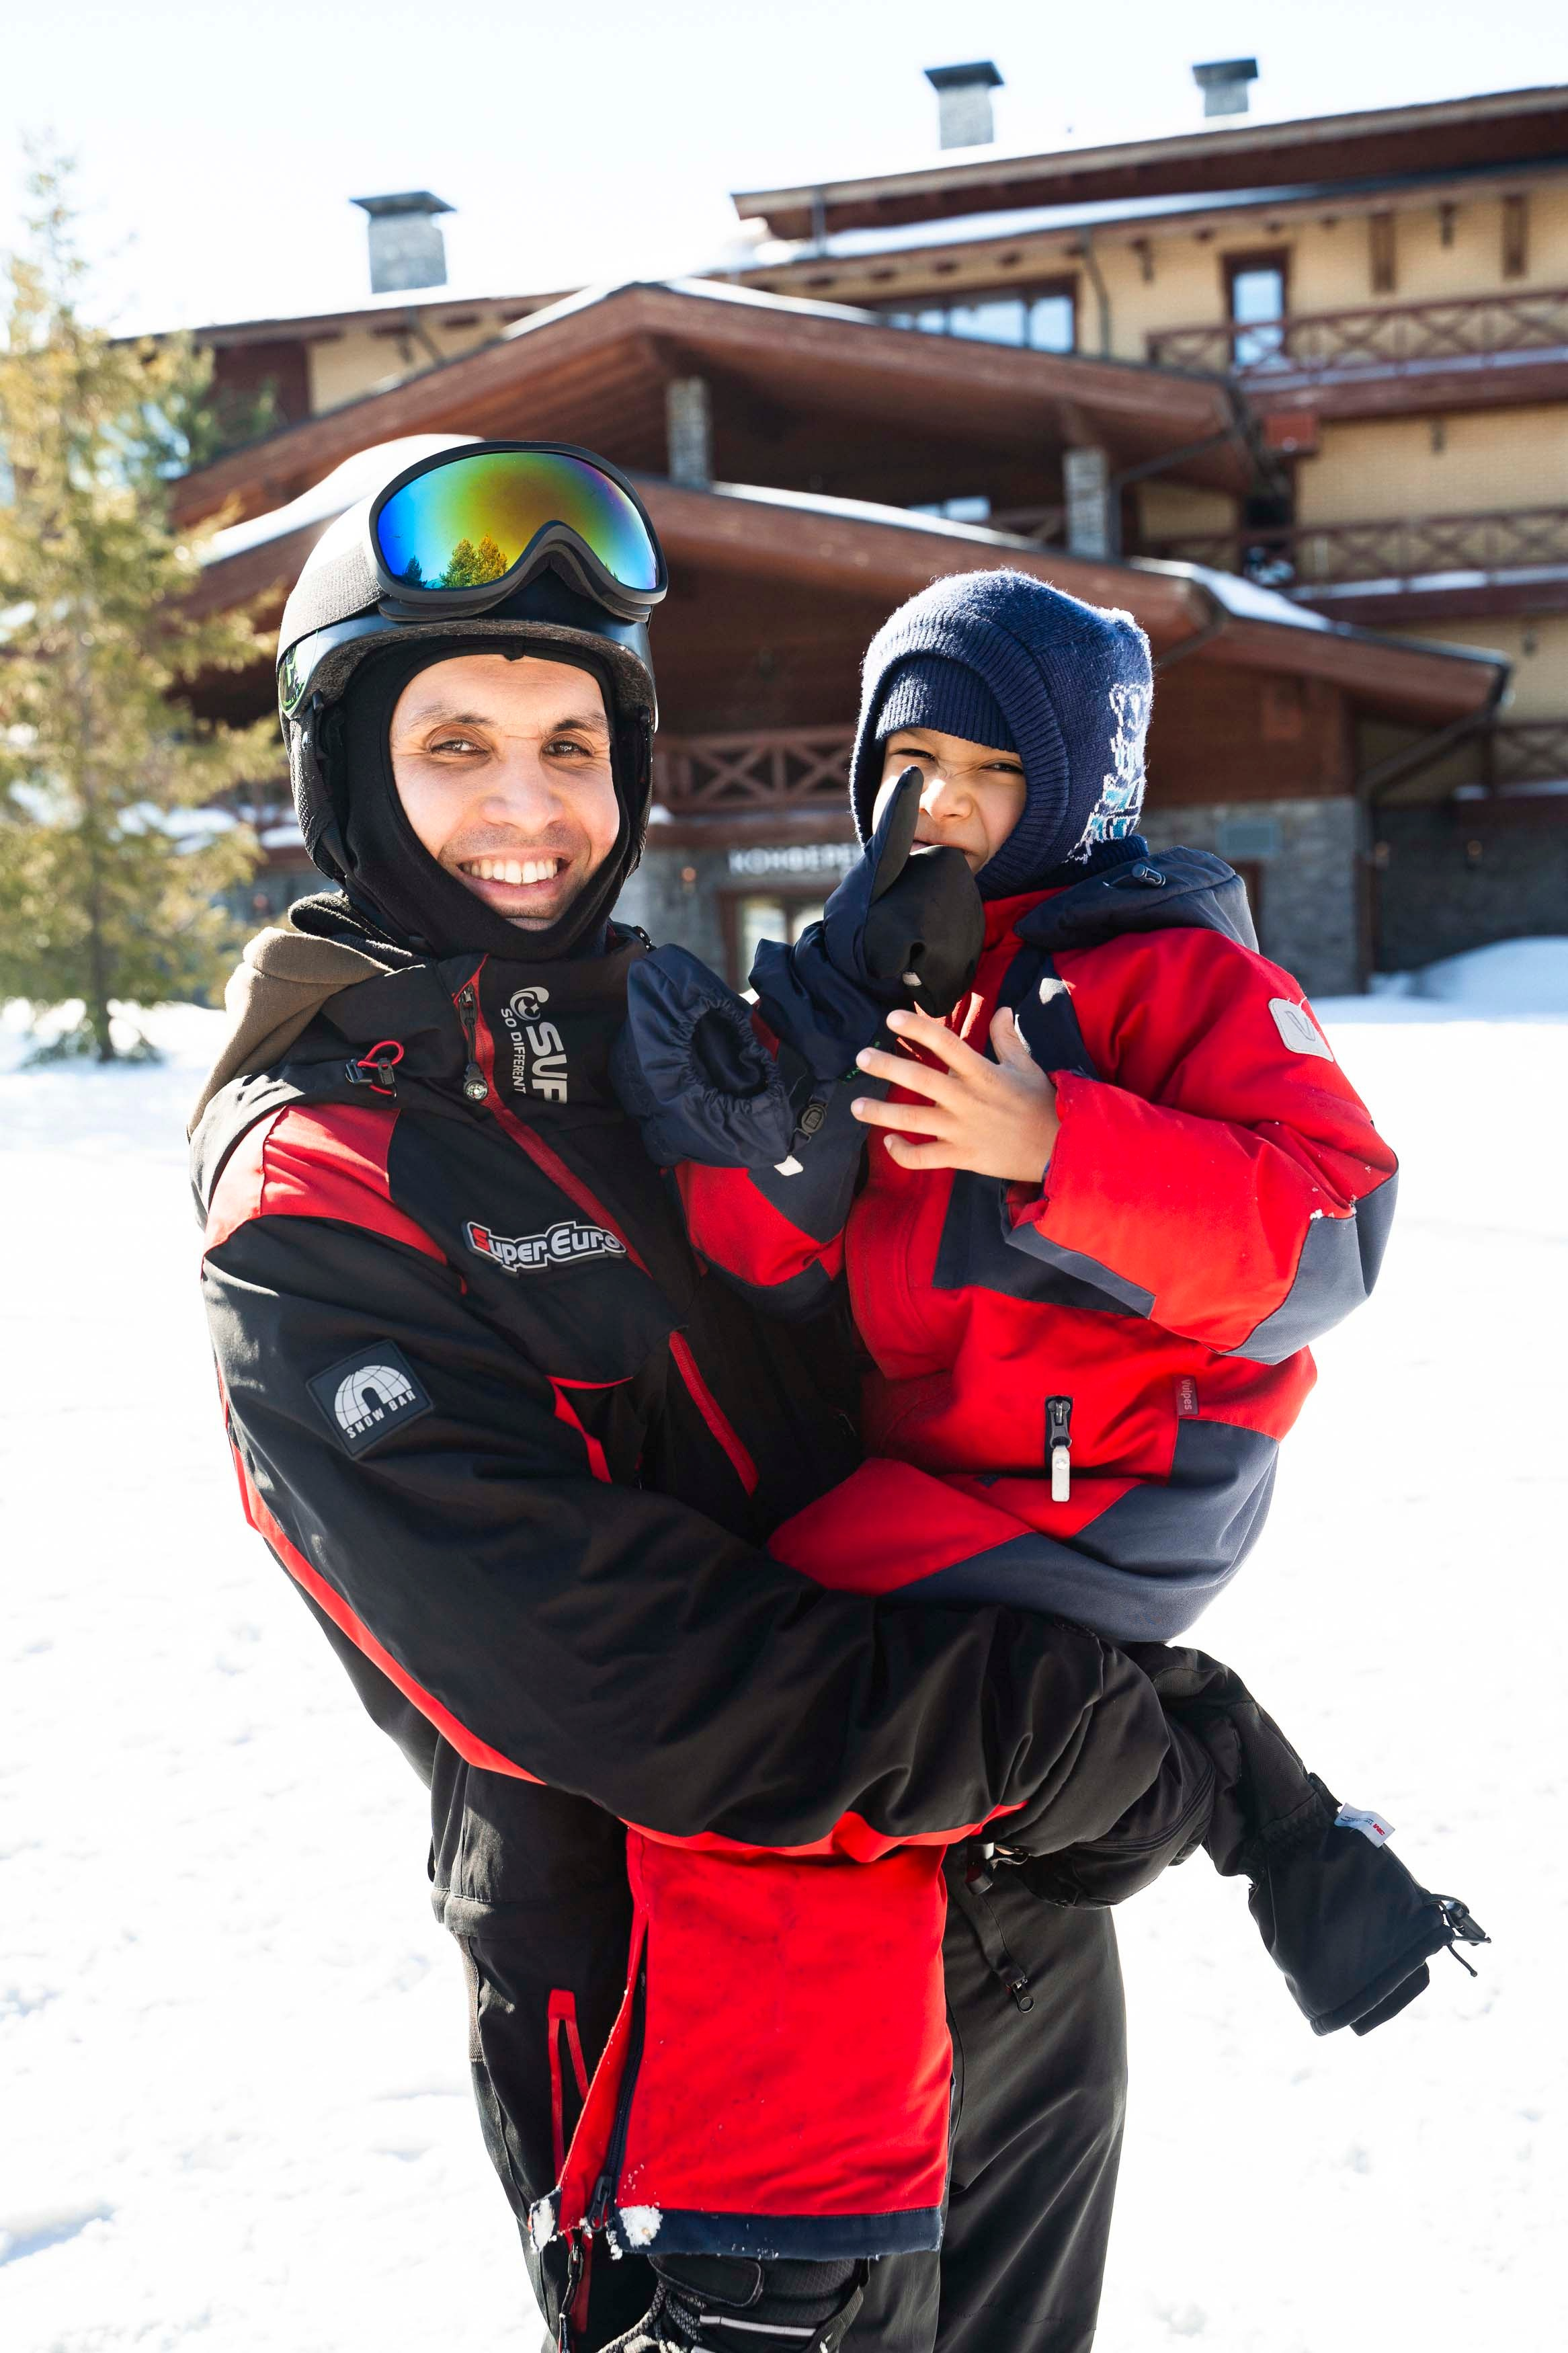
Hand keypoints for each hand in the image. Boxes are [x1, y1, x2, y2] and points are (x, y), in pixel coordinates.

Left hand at [851, 1004, 1059, 1181]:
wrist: (1059, 1147)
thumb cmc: (1041, 1103)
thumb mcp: (1027, 1065)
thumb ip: (1007, 1038)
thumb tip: (1001, 1009)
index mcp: (982, 1073)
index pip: (945, 1043)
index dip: (918, 1028)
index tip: (892, 1018)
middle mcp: (967, 1100)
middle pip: (919, 1079)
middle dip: (886, 1067)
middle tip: (861, 1058)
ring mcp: (961, 1130)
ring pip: (913, 1120)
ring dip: (880, 1113)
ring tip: (856, 1107)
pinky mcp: (961, 1157)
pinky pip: (924, 1157)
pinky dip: (903, 1152)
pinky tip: (888, 1142)